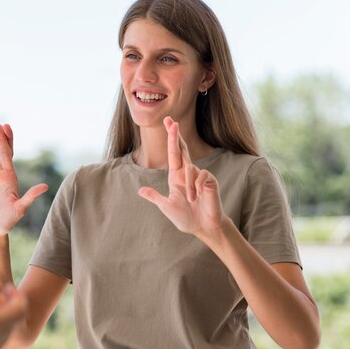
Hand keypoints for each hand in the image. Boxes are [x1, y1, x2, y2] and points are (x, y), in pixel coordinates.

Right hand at [0, 124, 47, 235]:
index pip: (8, 154)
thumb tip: (45, 186)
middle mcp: (0, 175)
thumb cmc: (7, 221)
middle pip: (1, 151)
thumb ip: (30, 197)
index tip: (3, 127)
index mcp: (10, 177)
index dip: (6, 140)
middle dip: (0, 138)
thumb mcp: (19, 209)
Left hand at [138, 116, 225, 238]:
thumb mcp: (166, 206)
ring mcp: (199, 176)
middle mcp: (188, 173)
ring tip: (191, 200)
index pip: (174, 153)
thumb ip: (155, 197)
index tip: (168, 122)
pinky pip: (201, 176)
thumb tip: (140, 190)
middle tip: (171, 121)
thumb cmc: (186, 217)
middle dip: (175, 135)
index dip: (171, 137)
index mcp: (176, 176)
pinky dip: (196, 188)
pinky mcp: (209, 181)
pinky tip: (199, 197)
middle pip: (182, 149)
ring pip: (190, 169)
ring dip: (188, 187)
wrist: (203, 228)